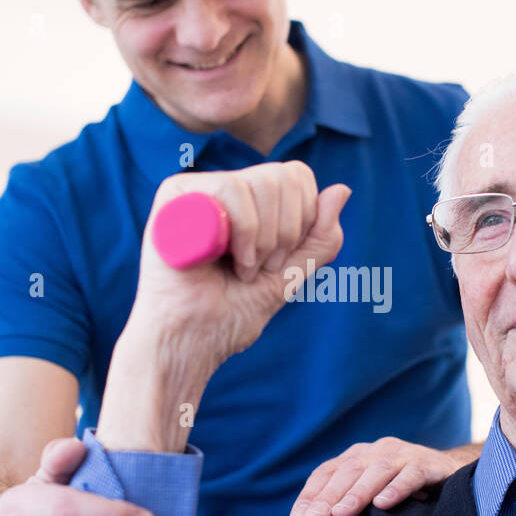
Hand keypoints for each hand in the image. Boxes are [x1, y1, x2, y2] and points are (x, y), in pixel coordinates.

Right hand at [131, 161, 350, 366]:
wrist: (191, 340)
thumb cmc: (231, 313)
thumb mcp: (290, 274)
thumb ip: (319, 238)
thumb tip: (342, 189)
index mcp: (246, 201)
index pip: (295, 175)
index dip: (304, 218)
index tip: (280, 261)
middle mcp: (221, 189)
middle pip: (282, 176)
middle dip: (286, 234)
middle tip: (261, 269)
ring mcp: (196, 190)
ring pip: (261, 182)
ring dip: (264, 240)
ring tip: (243, 270)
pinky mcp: (173, 197)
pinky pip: (232, 188)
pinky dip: (245, 231)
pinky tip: (228, 262)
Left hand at [288, 438, 467, 515]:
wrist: (454, 475)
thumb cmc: (404, 492)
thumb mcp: (373, 496)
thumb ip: (348, 507)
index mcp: (358, 457)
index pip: (327, 472)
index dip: (312, 495)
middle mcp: (377, 451)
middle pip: (348, 471)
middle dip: (329, 496)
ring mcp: (404, 455)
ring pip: (377, 471)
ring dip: (358, 492)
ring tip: (342, 514)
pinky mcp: (430, 464)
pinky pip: (411, 474)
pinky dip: (397, 487)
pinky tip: (384, 503)